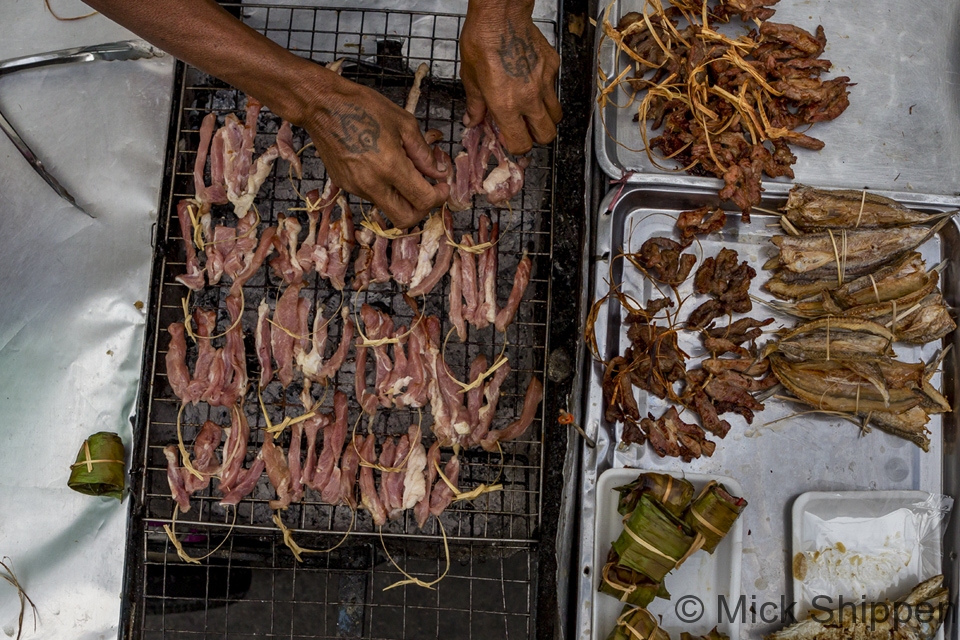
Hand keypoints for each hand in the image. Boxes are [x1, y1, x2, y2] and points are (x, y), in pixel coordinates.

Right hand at [300, 73, 449, 228]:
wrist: (323, 106)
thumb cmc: (363, 106)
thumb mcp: (404, 122)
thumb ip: (423, 152)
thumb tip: (438, 172)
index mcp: (390, 166)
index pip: (423, 200)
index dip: (439, 197)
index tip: (442, 187)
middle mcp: (372, 183)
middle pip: (405, 219)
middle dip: (422, 209)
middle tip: (428, 190)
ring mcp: (356, 187)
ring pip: (388, 208)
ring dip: (403, 197)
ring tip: (404, 169)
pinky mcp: (345, 185)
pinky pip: (372, 195)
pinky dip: (385, 187)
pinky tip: (384, 165)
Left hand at [460, 1, 561, 154]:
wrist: (500, 15)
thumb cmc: (481, 42)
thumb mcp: (470, 78)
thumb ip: (476, 104)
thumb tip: (473, 120)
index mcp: (506, 105)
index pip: (521, 144)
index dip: (516, 146)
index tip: (509, 139)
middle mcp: (529, 98)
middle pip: (547, 135)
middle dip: (536, 137)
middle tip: (524, 128)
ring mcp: (545, 83)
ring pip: (556, 115)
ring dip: (544, 117)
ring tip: (530, 108)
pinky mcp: (552, 67)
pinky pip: (554, 88)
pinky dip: (546, 91)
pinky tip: (531, 81)